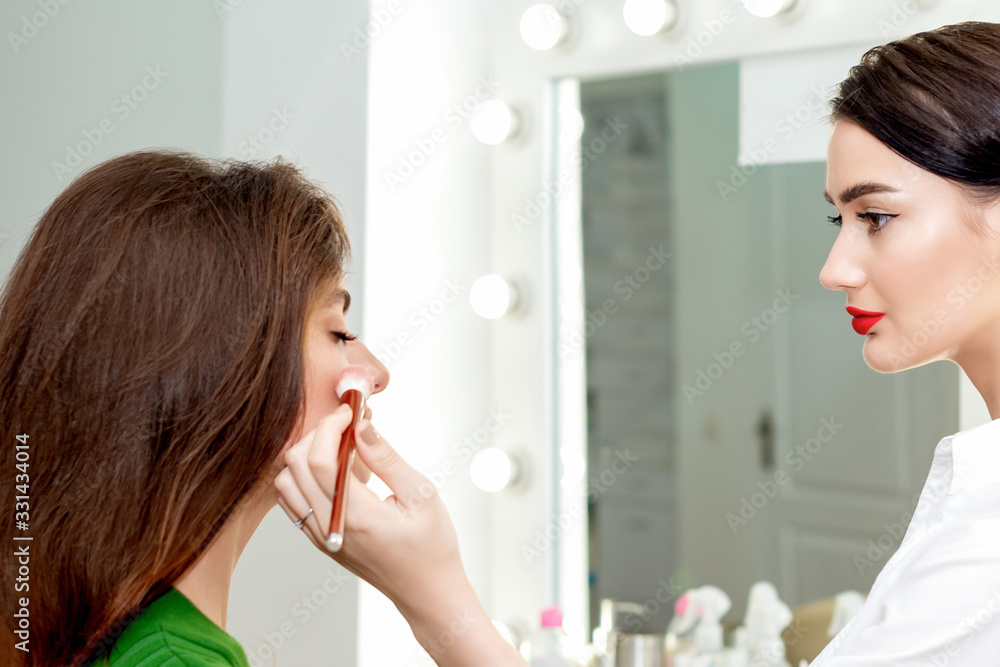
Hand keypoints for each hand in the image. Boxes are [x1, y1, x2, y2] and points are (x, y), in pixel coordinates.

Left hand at [274, 406, 526, 665]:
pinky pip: (293, 501)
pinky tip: (339, 473)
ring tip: (344, 449)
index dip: (331, 425)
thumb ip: (386, 458)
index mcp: (357, 516)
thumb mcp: (421, 494)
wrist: (426, 590)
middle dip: (318, 434)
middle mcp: (330, 527)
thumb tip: (362, 425)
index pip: (319, 459)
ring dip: (307, 455)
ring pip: (285, 483)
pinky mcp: (320, 540)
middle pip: (294, 466)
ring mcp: (320, 536)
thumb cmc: (432, 546)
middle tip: (349, 424)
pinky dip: (305, 477)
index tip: (351, 410)